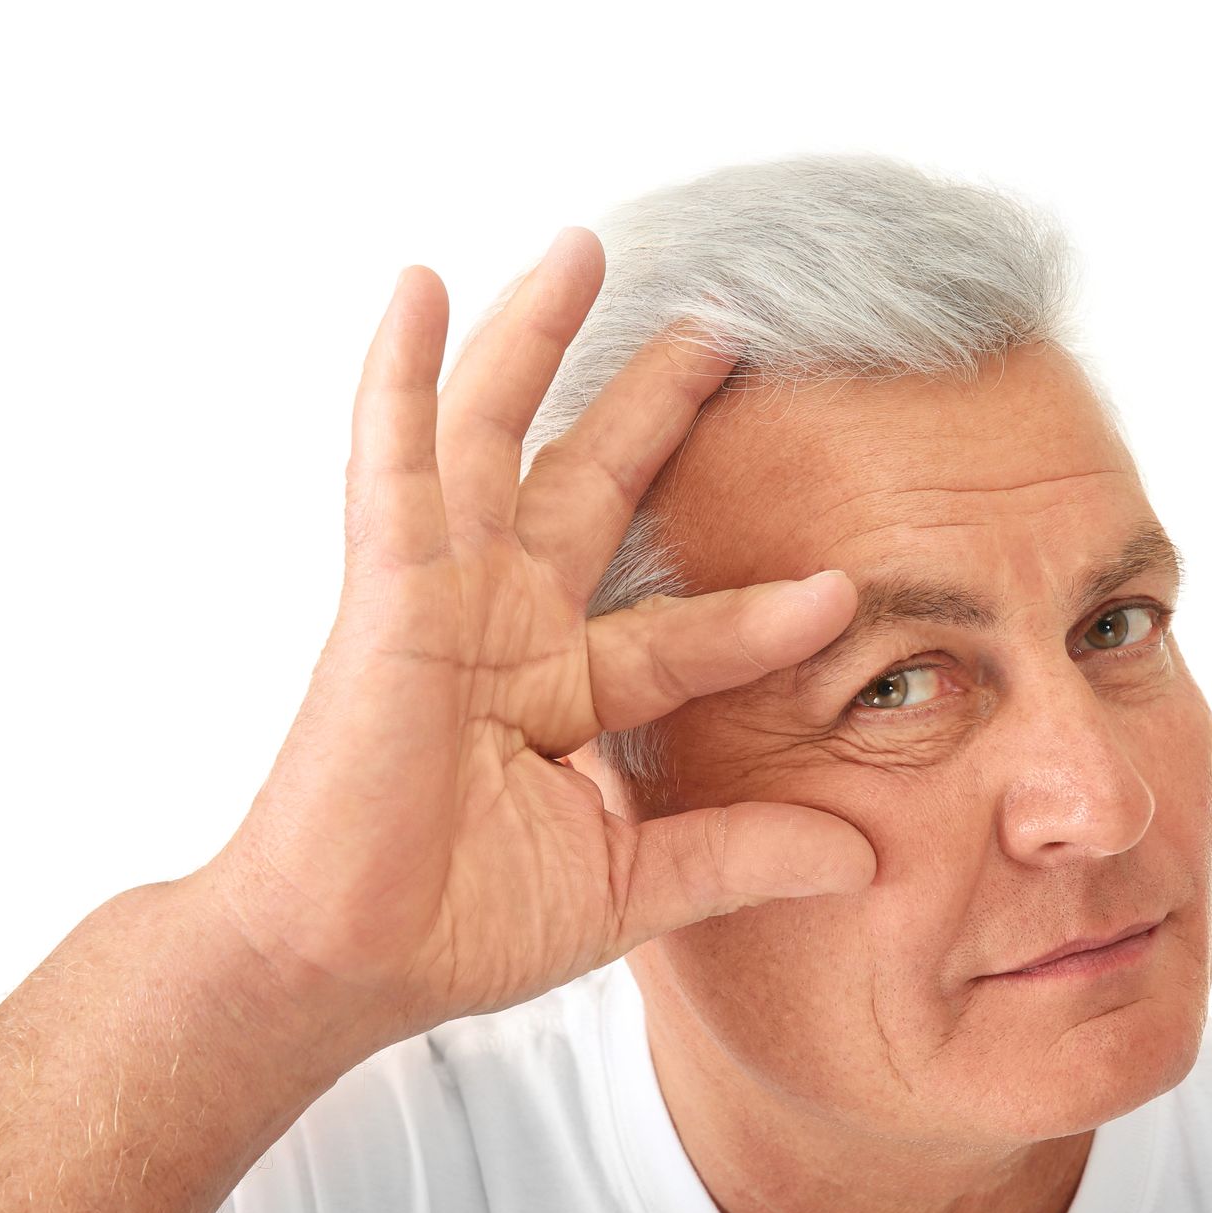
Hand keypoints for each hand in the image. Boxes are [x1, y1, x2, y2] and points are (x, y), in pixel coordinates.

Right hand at [206, 228, 874, 1052]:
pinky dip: (403, 375)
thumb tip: (866, 858)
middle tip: (724, 328)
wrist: (346, 963)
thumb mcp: (633, 884)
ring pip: (499, 439)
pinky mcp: (387, 589)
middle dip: (657, 405)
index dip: (762, 611)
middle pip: (599, 485)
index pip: (688, 630)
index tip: (845, 584)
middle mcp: (514, 626)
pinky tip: (420, 286)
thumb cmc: (461, 928)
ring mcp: (448, 596)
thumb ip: (743, 856)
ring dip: (537, 341)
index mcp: (570, 691)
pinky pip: (393, 462)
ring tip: (587, 249)